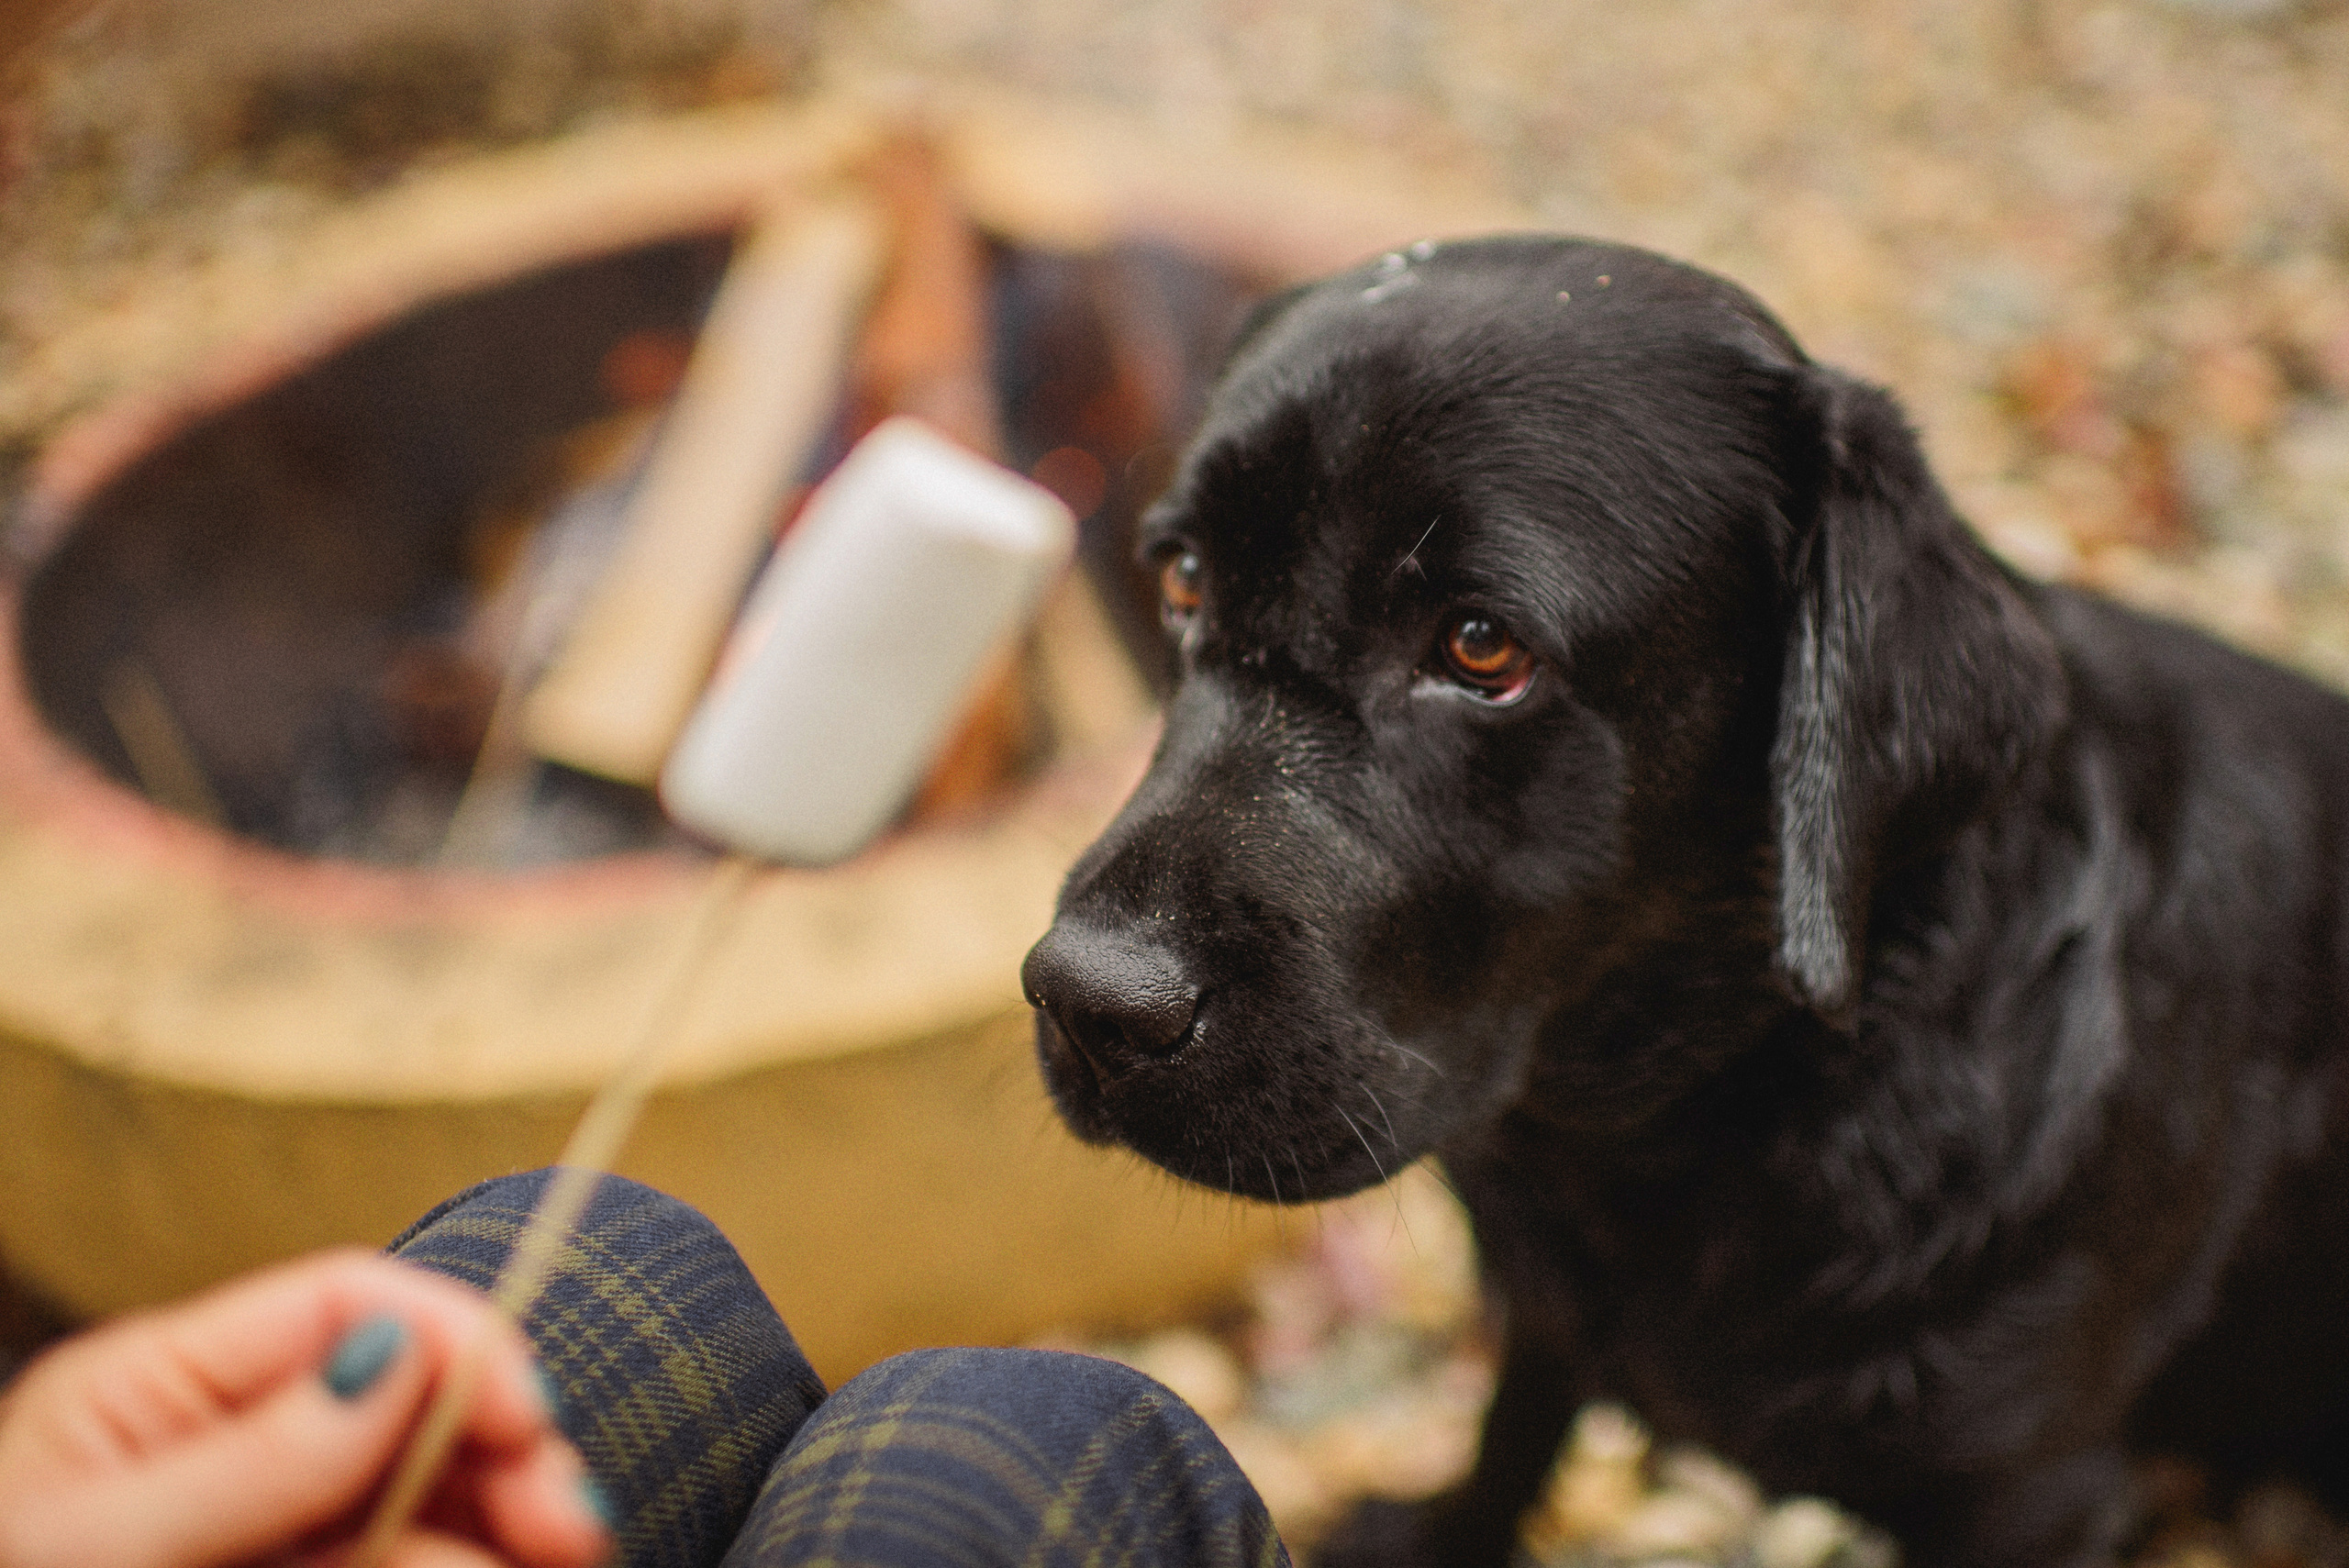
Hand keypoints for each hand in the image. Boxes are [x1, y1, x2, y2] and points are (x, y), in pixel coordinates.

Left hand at [0, 1248, 609, 1567]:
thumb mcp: (89, 1547)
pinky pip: (412, 1567)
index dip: (458, 1340)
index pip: (347, 1305)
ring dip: (501, 1534)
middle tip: (572, 1527)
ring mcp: (277, 1538)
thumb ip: (247, 1457)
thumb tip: (399, 1352)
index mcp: (162, 1394)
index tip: (530, 1418)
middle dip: (508, 1454)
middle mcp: (234, 1452)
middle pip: (419, 1409)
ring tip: (553, 1563)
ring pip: (436, 1507)